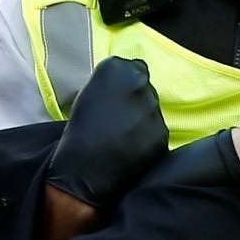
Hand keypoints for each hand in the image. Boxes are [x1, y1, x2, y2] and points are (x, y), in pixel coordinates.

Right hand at [45, 56, 167, 217]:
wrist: (82, 171)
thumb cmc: (76, 132)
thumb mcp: (87, 96)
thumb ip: (110, 86)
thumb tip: (123, 91)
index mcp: (117, 69)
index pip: (135, 68)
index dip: (128, 86)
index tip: (118, 100)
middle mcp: (140, 83)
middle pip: (146, 90)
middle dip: (136, 103)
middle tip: (118, 123)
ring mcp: (154, 110)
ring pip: (153, 112)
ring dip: (143, 123)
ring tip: (123, 140)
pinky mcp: (162, 135)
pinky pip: (157, 134)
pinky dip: (147, 142)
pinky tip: (130, 152)